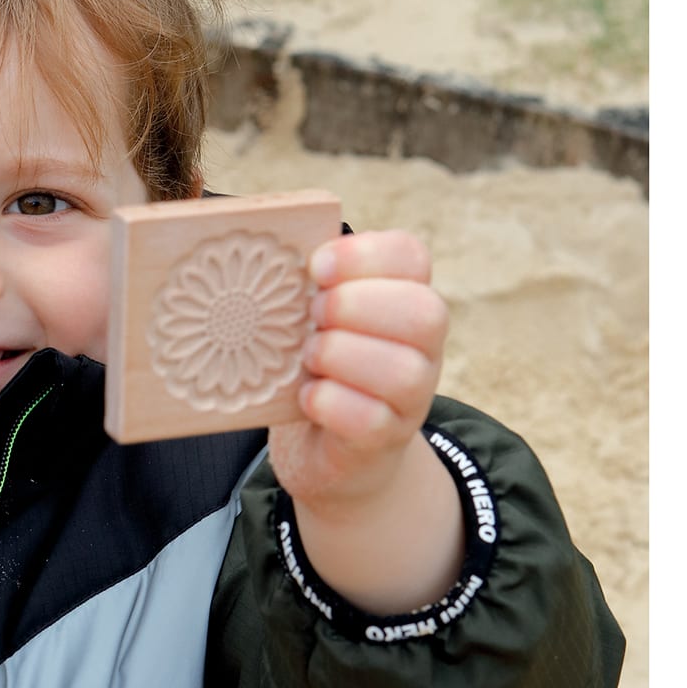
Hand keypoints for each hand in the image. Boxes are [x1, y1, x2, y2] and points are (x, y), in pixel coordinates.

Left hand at [269, 229, 448, 510]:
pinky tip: (307, 396)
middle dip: (356, 306)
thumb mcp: (318, 317)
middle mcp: (424, 346)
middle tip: (312, 316)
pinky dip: (330, 403)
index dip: (363, 255)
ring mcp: (413, 396)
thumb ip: (309, 282)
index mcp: (407, 297)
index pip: (410, 257)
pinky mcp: (387, 439)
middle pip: (423, 312)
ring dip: (342, 356)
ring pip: (403, 371)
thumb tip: (262, 242)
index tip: (315, 267)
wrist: (331, 445)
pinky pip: (371, 420)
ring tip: (308, 357)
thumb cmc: (320, 363)